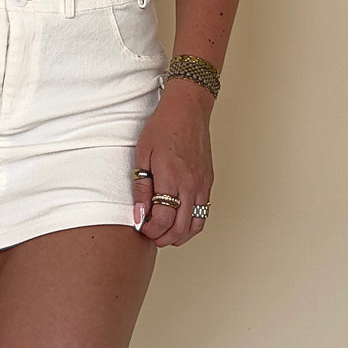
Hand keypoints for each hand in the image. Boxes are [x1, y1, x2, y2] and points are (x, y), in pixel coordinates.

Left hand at [132, 83, 213, 248]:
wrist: (187, 110)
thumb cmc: (162, 128)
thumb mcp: (142, 155)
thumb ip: (141, 188)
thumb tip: (139, 214)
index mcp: (171, 177)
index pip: (163, 219)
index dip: (150, 229)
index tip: (141, 227)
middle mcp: (191, 184)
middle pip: (180, 227)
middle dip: (163, 238)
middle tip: (150, 235)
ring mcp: (203, 185)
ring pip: (195, 225)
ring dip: (179, 236)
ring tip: (164, 234)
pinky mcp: (208, 183)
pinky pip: (203, 213)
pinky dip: (192, 225)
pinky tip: (179, 222)